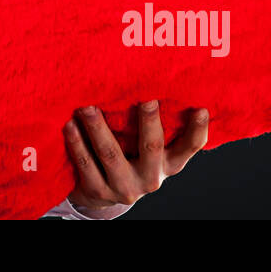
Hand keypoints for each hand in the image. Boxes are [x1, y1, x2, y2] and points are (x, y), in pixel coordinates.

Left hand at [64, 100, 208, 213]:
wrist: (103, 193)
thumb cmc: (130, 157)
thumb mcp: (148, 148)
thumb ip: (155, 126)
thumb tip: (155, 78)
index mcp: (169, 164)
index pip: (190, 147)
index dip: (198, 130)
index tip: (201, 108)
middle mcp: (151, 177)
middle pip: (151, 146)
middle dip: (148, 121)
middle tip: (145, 99)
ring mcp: (124, 186)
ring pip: (110, 154)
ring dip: (98, 128)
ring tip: (87, 107)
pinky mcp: (99, 191)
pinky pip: (86, 164)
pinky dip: (76, 143)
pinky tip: (69, 125)